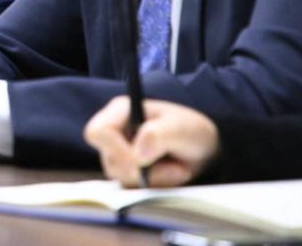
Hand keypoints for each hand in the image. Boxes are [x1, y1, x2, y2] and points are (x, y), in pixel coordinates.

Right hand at [84, 97, 219, 187]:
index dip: (114, 149)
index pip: (98, 132)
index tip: (141, 162)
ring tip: (180, 169)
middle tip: (176, 169)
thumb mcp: (183, 128)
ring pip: (122, 179)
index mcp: (121, 111)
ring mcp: (119, 155)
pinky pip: (133, 189)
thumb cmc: (191, 131)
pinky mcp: (127, 174)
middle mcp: (114, 133)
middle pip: (110, 161)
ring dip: (155, 180)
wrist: (203, 150)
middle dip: (144, 171)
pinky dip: (156, 187)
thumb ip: (159, 135)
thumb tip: (137, 155)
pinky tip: (173, 176)